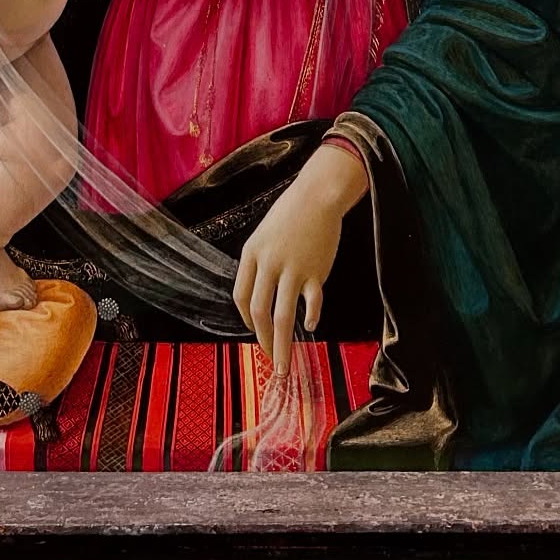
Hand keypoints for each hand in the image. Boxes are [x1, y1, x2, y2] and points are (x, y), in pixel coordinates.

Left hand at [232, 144, 366, 374]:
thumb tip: (263, 296)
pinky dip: (311, 316)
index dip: (246, 319)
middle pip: (259, 312)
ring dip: (282, 345)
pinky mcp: (315, 271)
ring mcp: (292, 269)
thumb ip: (261, 264)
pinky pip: (311, 302)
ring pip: (282, 316)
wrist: (318, 195)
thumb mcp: (265, 234)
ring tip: (285, 365)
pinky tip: (311, 324)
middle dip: (264, 341)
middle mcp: (268, 264)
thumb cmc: (292, 212)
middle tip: (270, 360)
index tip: (255, 331)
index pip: (240, 296)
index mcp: (251, 254)